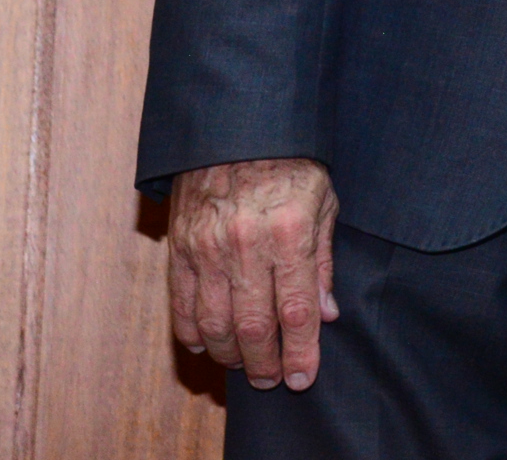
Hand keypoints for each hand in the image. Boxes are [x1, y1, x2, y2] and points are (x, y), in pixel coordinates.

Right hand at [167, 157, 338, 390]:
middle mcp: (246, 244)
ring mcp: (207, 247)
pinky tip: (208, 344)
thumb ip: (322, 262)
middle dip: (264, 363)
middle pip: (252, 325)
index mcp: (289, 232)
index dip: (299, 352)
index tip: (302, 378)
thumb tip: (326, 314)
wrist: (237, 125)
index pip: (295, 310)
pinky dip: (193, 332)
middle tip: (272, 381)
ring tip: (246, 366)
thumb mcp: (324, 203)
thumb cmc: (291, 163)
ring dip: (230, 354)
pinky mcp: (180, 246)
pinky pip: (183, 304)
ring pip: (214, 323)